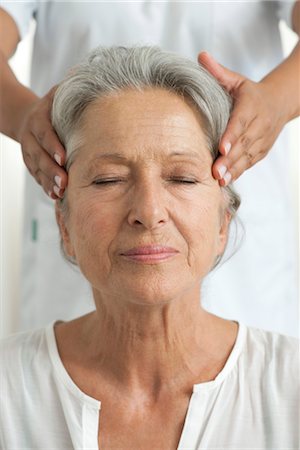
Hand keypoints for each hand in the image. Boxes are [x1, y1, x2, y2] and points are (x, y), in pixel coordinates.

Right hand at [18, 86, 66, 198]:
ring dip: (48, 182)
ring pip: (37, 169)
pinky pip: (37, 176)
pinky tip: (55, 195)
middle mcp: (31, 136)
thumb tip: (92, 78)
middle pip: (39, 155)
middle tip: (64, 182)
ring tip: (60, 192)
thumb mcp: (58, 93)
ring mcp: (29, 152)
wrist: (27, 117)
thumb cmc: (51, 106)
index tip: (63, 158)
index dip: (52, 145)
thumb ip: (71, 89)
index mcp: (39, 118)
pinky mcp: (31, 163)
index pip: (45, 133)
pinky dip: (45, 186)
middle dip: (51, 170)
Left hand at [198, 52, 286, 185]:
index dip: (232, 136)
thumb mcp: (236, 80)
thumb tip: (201, 56)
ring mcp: (262, 139)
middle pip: (243, 144)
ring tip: (219, 180)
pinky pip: (250, 163)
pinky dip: (239, 172)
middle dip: (229, 159)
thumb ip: (218, 72)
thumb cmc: (250, 93)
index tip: (222, 147)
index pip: (240, 122)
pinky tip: (226, 181)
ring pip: (247, 157)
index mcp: (251, 106)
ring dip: (233, 169)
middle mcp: (259, 124)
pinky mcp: (261, 151)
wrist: (279, 103)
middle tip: (215, 171)